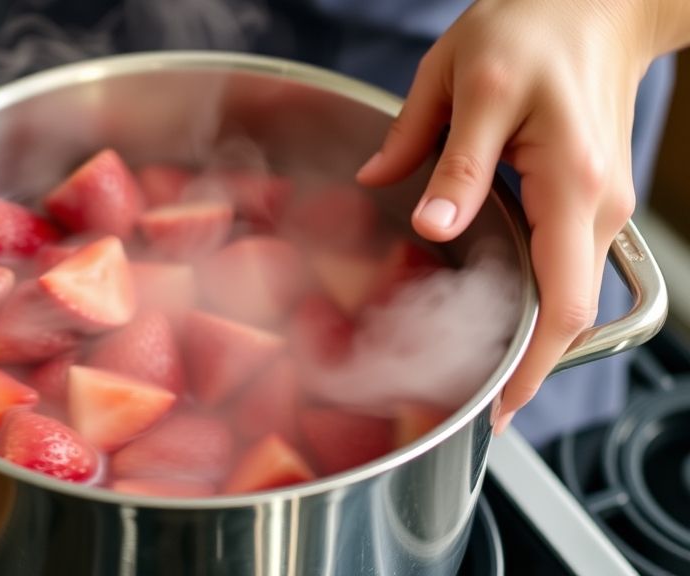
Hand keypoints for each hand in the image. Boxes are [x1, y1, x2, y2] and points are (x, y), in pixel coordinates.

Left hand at [355, 0, 680, 432]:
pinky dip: (535, 303)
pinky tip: (495, 313)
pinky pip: (565, 269)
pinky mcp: (587, 198)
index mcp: (570, 183)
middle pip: (570, 315)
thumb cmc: (533, 28)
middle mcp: (597, 206)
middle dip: (524, 367)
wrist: (593, 0)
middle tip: (469, 401)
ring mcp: (599, 205)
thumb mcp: (470, 84)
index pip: (562, 305)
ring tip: (474, 366)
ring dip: (529, 338)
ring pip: (569, 296)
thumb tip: (426, 222)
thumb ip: (445, 158)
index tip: (498, 408)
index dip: (531, 367)